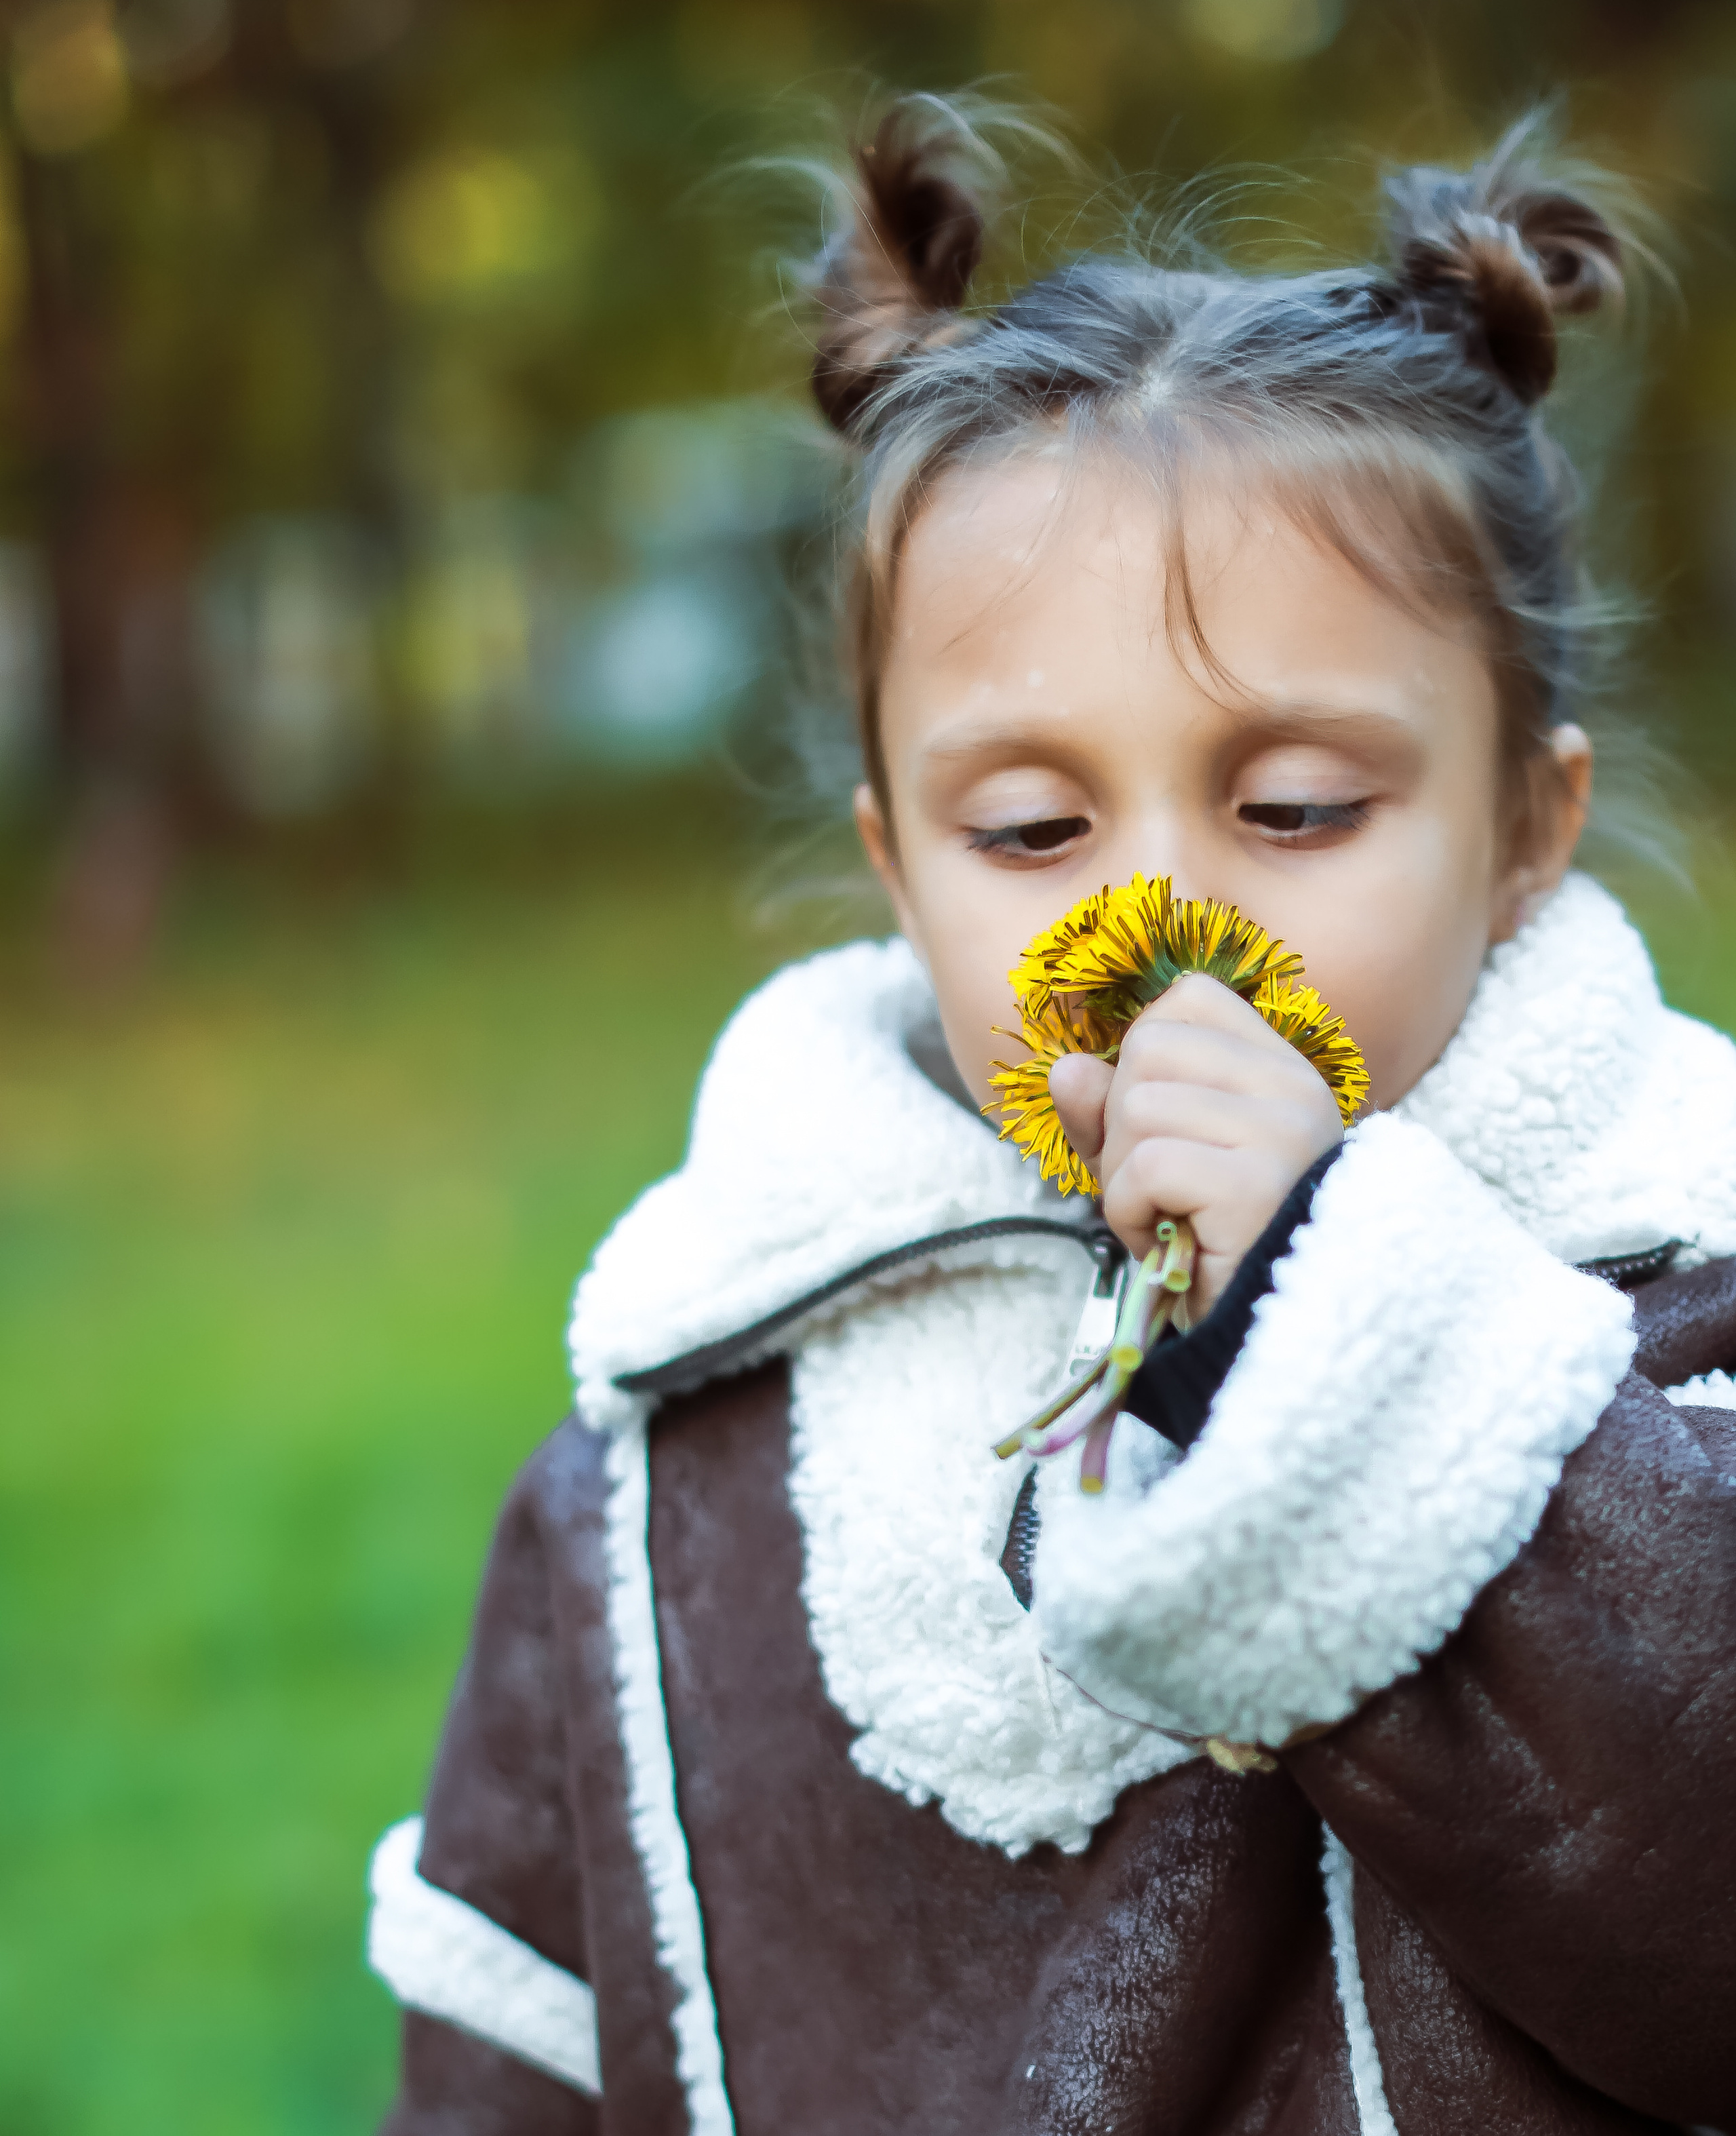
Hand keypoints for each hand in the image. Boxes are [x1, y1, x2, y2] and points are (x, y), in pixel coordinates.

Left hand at [1048, 974, 1343, 1318]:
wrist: (1267, 1337)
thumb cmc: (1213, 1246)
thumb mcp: (1152, 1165)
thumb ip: (1108, 1110)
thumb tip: (1065, 1068)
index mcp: (1279, 1070)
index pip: (1189, 998)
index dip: (1143, 1057)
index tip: (1160, 1127)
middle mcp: (1293, 1088)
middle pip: (1149, 1047)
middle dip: (1121, 1126)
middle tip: (1157, 1191)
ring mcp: (1282, 1133)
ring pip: (1139, 1105)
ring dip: (1123, 1179)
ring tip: (1167, 1222)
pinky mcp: (1257, 1185)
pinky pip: (1147, 1165)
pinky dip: (1133, 1213)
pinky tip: (1168, 1247)